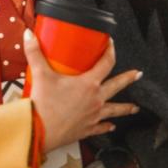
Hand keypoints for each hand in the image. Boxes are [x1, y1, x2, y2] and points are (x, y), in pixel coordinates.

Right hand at [22, 29, 140, 152]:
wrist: (39, 131)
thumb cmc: (43, 104)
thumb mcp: (40, 74)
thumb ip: (35, 53)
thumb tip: (29, 35)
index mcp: (88, 84)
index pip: (106, 63)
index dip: (110, 51)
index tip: (111, 45)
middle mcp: (95, 99)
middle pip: (117, 86)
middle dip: (128, 79)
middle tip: (138, 75)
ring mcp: (93, 115)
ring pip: (114, 109)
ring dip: (125, 108)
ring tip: (135, 108)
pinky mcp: (86, 129)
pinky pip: (101, 127)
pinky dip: (107, 126)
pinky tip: (111, 126)